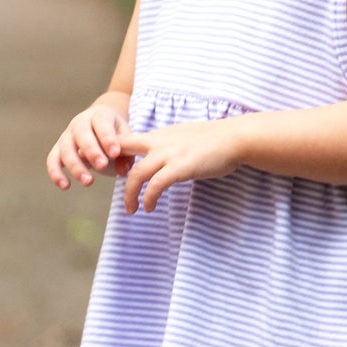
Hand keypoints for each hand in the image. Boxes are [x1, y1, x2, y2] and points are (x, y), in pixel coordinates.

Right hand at [47, 96, 130, 189]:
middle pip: (81, 134)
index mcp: (99, 115)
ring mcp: (67, 136)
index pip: (102, 123)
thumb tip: (122, 170)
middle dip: (91, 151)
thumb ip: (126, 153)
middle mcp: (80, 123)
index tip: (115, 153)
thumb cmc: (116, 134)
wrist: (102, 126)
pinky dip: (56, 173)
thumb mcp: (126, 139)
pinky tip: (65, 186)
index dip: (107, 138)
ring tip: (89, 182)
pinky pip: (52, 160)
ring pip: (66, 148)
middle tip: (102, 166)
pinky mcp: (58, 149)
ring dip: (75, 166)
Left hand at [118, 119, 245, 212]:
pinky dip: (149, 198)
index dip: (111, 155)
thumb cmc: (214, 140)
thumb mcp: (183, 138)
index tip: (112, 172)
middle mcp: (159, 142)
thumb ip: (168, 146)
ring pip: (137, 174)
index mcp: (158, 135)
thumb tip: (161, 158)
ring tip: (132, 210)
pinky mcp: (181, 167)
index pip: (123, 140)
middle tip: (116, 192)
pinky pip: (156, 185)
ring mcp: (169, 154)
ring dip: (130, 195)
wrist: (234, 138)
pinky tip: (150, 207)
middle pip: (121, 153)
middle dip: (113, 174)